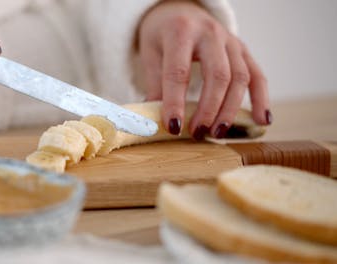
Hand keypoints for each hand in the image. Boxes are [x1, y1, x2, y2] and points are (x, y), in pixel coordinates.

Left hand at [137, 1, 270, 139]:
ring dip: (230, 109)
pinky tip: (261, 120)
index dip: (175, 102)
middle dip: (209, 109)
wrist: (179, 10)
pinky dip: (262, 99)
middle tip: (197, 133)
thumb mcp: (150, 53)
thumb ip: (155, 84)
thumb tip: (154, 120)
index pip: (179, 71)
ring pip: (240, 77)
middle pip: (217, 75)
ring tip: (217, 133)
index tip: (173, 127)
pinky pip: (257, 75)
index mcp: (181, 31)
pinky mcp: (243, 50)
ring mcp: (230, 41)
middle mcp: (210, 33)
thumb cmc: (162, 34)